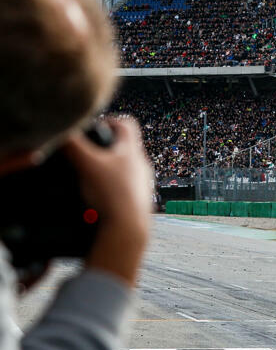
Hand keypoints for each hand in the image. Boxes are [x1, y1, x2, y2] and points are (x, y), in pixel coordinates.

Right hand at [63, 117, 153, 287]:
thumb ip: (73, 145)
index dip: (109, 120)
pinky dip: (109, 188)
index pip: (126, 123)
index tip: (93, 128)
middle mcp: (141, 165)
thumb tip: (60, 130)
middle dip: (103, 147)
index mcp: (132, 151)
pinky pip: (122, 188)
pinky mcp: (137, 200)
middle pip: (123, 146)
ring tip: (87, 176)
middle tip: (85, 153)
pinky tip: (96, 196)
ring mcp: (141, 183)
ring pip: (123, 168)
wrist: (128, 229)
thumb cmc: (112, 195)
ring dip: (106, 169)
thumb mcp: (87, 165)